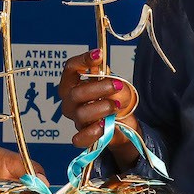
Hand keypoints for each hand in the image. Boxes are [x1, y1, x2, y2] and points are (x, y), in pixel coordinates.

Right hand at [58, 49, 139, 166]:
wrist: (123, 122)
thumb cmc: (114, 98)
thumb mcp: (117, 84)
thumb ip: (112, 79)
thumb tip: (106, 73)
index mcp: (74, 83)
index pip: (70, 68)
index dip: (83, 60)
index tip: (99, 55)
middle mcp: (71, 100)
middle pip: (76, 92)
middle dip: (99, 88)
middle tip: (117, 85)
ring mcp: (76, 118)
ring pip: (81, 113)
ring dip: (102, 108)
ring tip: (117, 106)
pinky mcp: (82, 136)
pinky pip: (80, 138)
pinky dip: (93, 132)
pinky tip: (104, 125)